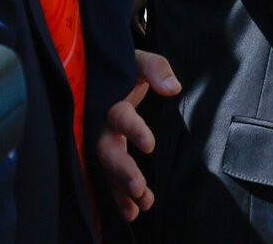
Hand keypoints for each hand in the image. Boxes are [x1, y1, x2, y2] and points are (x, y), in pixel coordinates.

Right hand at [96, 50, 181, 220]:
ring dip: (121, 189)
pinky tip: (132, 211)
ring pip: (106, 169)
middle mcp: (99, 124)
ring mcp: (100, 141)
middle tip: (139, 188)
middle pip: (106, 150)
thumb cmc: (125, 67)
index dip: (133, 129)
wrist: (104, 71)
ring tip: (141, 205)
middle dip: (122, 170)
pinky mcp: (106, 153)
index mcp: (108, 100)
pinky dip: (117, 196)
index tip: (150, 146)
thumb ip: (155, 68)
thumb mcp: (140, 60)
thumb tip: (173, 87)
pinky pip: (108, 176)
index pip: (119, 116)